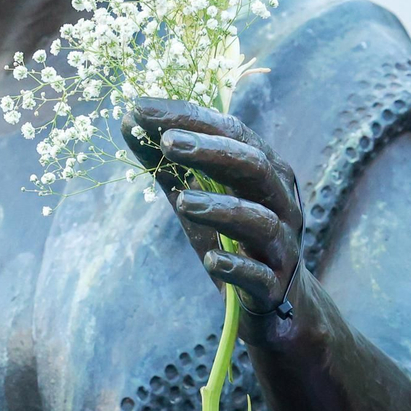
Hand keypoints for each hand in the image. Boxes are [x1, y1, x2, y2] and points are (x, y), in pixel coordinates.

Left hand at [125, 98, 302, 317]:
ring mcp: (281, 245)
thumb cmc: (231, 236)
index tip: (142, 107)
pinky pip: (260, 276)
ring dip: (221, 209)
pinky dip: (237, 266)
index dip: (189, 118)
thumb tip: (128, 122)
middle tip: (167, 141)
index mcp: (264, 171)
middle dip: (211, 152)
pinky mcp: (275, 286)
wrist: (275, 303)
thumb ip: (166, 163)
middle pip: (254, 167)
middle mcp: (281, 202)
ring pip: (260, 220)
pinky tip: (213, 261)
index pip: (231, 132)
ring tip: (182, 202)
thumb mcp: (196, 196)